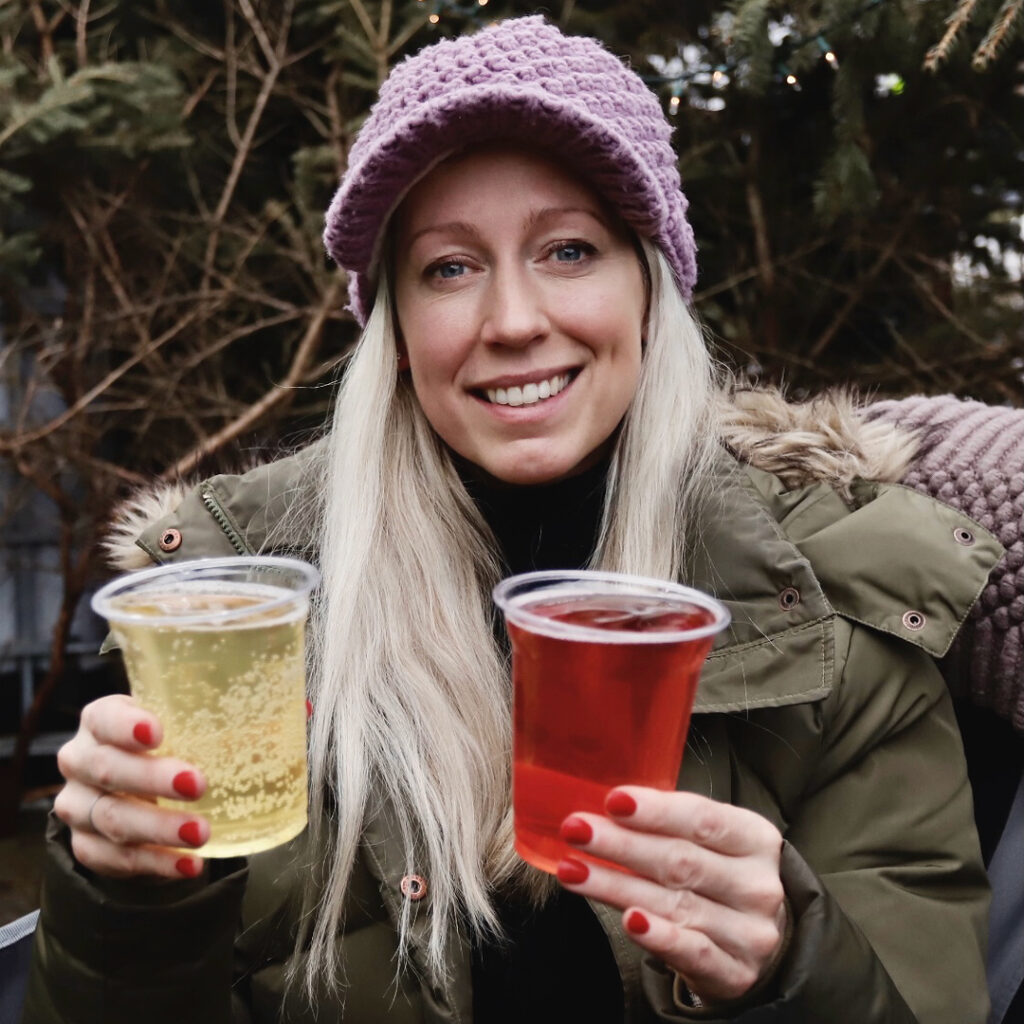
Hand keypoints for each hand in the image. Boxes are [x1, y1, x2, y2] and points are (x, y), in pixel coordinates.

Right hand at [54, 694, 209, 878]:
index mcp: (102, 721)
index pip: (104, 718)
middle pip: (107, 769)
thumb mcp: (185, 723)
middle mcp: (81, 760)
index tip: (157, 732)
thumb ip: (221, 715)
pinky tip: (188, 864)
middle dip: (153, 779)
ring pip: (111, 818)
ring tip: (201, 832)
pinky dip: (156, 863)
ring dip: (159, 828)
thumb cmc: (171, 744)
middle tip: (197, 784)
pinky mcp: (87, 846)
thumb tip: (289, 709)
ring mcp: (79, 806)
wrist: (138, 789)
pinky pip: (116, 860)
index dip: (125, 725)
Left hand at [556, 787, 785, 1005]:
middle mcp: (758, 885)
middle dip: (621, 844)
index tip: (612, 800)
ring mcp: (751, 932)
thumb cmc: (717, 874)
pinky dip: (658, 935)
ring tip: (572, 871)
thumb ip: (668, 822)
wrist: (751, 938)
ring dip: (616, 886)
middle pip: (682, 861)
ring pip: (675, 904)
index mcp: (755, 838)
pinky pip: (692, 951)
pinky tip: (627, 919)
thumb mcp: (707, 840)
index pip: (704, 819)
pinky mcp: (735, 973)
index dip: (656, 810)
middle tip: (575, 830)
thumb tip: (607, 806)